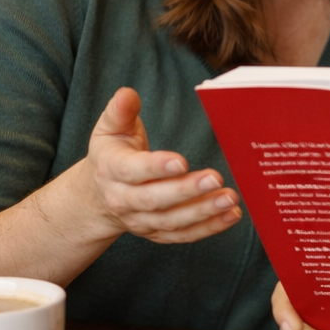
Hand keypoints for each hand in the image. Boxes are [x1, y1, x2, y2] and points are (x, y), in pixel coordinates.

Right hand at [85, 87, 241, 243]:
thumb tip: (128, 94)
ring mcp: (140, 221)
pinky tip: (231, 215)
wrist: (98, 195)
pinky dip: (209, 228)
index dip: (156, 168)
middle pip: (154, 200)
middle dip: (186, 191)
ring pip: (172, 221)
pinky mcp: (157, 233)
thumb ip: (120, 111)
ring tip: (229, 198)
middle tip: (215, 178)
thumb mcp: (109, 129)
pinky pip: (184, 235)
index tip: (182, 161)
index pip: (132, 171)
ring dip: (203, 212)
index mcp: (111, 169)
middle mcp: (123, 200)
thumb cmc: (112, 153)